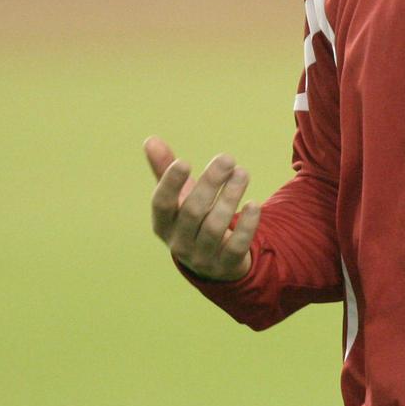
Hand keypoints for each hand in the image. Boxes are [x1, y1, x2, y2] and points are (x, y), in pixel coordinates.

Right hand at [144, 136, 259, 281]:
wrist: (213, 262)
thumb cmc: (192, 219)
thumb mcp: (178, 197)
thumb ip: (165, 169)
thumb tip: (150, 140)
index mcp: (163, 224)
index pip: (161, 204)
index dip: (170, 184)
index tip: (184, 162)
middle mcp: (179, 243)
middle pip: (192, 211)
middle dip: (210, 183)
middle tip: (227, 158)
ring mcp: (202, 257)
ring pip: (214, 227)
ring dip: (230, 197)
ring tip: (242, 173)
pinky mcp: (226, 266)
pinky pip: (236, 246)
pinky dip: (246, 226)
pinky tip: (254, 204)